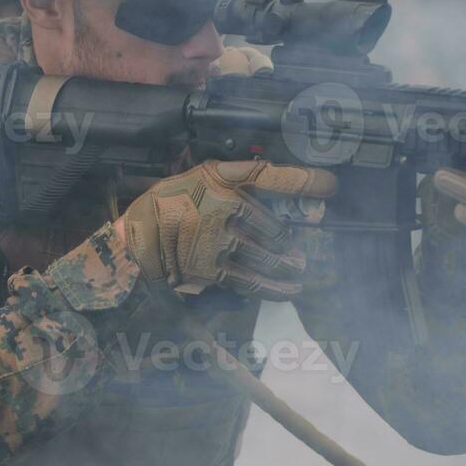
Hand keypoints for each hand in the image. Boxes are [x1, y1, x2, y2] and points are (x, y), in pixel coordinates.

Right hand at [117, 160, 337, 300]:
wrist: (134, 235)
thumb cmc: (173, 200)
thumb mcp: (204, 175)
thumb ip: (240, 175)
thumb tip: (283, 181)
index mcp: (220, 181)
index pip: (271, 177)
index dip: (305, 181)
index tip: (331, 185)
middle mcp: (221, 209)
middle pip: (273, 227)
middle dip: (292, 241)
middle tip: (306, 249)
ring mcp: (217, 241)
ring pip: (265, 256)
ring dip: (287, 266)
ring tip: (299, 271)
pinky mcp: (210, 270)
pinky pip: (249, 281)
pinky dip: (272, 288)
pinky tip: (288, 290)